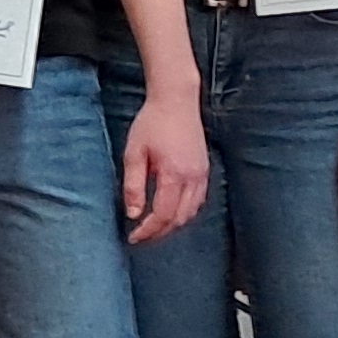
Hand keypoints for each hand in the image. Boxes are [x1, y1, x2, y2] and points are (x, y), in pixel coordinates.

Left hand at [117, 92, 208, 243]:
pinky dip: (184, 213)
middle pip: (179, 219)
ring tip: (153, 228)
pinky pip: (198, 201)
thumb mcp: (134, 153)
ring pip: (191, 213)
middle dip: (159, 233)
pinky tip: (171, 213)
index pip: (162, 215)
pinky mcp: (204, 170)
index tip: (133, 237)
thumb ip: (133, 185)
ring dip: (173, 225)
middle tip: (141, 237)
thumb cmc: (152, 123)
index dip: (147, 231)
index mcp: (173, 174)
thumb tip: (133, 214)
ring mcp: (202, 175)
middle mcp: (192, 178)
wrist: (176, 101)